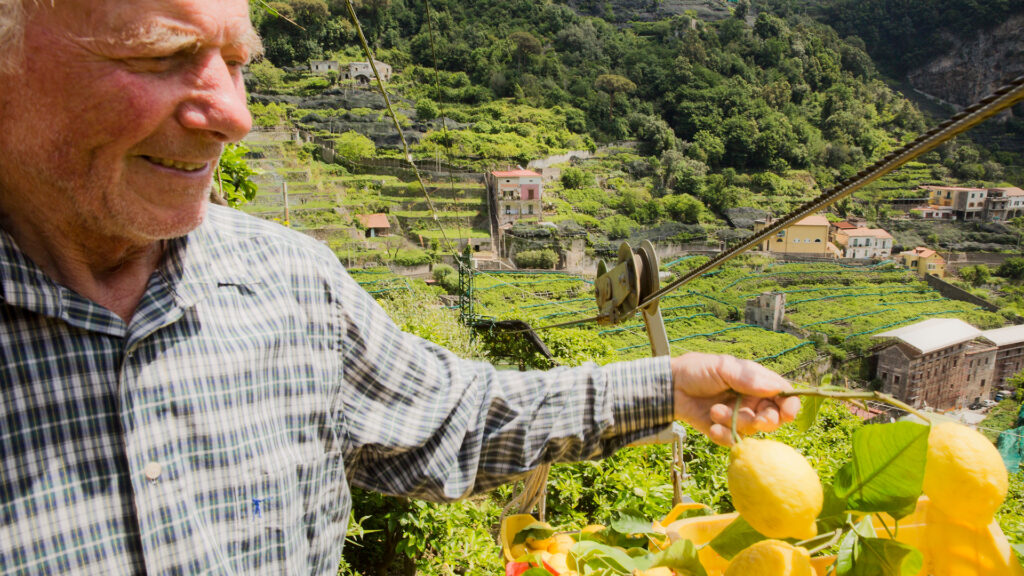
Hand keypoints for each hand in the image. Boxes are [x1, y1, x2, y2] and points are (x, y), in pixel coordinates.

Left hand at [670, 352, 800, 445]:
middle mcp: (751, 401)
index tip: (787, 413)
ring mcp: (738, 417)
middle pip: (773, 418)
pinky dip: (724, 435)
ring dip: (736, 423)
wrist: (670, 387)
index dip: (790, 406)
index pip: (783, 396)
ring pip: (752, 430)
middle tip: (755, 418)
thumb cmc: (697, 370)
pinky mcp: (724, 431)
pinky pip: (733, 441)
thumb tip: (776, 387)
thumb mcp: (722, 367)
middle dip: (764, 420)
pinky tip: (712, 426)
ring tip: (715, 411)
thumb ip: (748, 378)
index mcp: (756, 383)